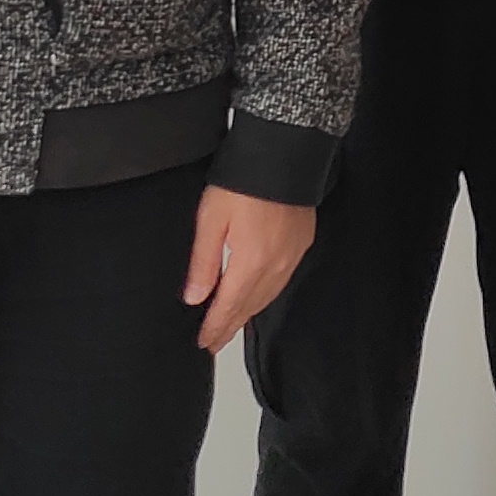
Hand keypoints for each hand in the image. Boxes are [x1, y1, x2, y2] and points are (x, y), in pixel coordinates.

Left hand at [184, 187, 316, 350]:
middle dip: (230, 326)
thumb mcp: (211, 218)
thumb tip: (194, 297)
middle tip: (214, 342)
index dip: (215, 328)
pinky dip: (265, 295)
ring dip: (247, 313)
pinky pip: (281, 281)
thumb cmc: (245, 179)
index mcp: (251, 262)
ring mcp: (292, 255)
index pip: (229, 307)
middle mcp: (276, 265)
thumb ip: (203, 261)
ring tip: (232, 325)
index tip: (203, 343)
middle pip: (249, 307)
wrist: (284, 152)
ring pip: (267, 297)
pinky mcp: (300, 243)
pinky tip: (258, 295)